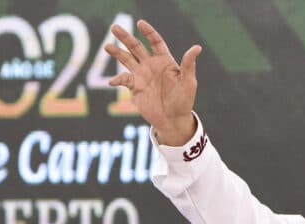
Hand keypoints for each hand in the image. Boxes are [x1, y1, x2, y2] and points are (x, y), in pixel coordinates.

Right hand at [105, 19, 200, 145]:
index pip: (155, 42)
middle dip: (125, 37)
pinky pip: (124, 80)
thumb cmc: (183, 100)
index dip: (148, 32)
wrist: (172, 120)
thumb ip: (188, 65)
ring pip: (126, 60)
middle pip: (136, 47)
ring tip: (107, 46)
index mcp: (164, 60)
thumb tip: (197, 48)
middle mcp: (151, 65)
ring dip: (117, 53)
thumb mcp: (188, 82)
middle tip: (114, 27)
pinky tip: (113, 81)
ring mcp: (141, 76)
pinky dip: (118, 79)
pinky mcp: (134, 87)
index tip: (140, 24)